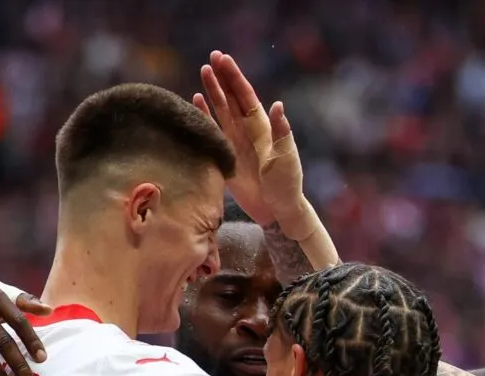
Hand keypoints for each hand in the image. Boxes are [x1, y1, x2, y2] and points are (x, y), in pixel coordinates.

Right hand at [194, 53, 274, 226]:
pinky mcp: (226, 156)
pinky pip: (213, 132)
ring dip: (213, 92)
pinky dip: (205, 116)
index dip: (234, 77)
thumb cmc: (286, 184)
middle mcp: (248, 130)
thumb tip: (277, 105)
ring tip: (203, 71)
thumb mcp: (286, 157)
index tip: (224, 59)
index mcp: (262, 127)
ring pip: (222, 110)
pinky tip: (197, 102)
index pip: (246, 96)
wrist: (277, 209)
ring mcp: (236, 142)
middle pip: (232, 98)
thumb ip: (281, 131)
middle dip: (222, 77)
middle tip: (212, 57)